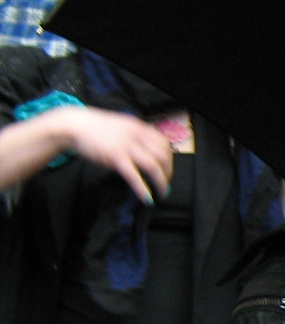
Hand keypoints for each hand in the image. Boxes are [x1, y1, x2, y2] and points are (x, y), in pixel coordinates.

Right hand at [35, 106, 174, 203]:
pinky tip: (147, 198)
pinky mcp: (115, 158)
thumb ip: (135, 137)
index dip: (169, 158)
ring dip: (161, 182)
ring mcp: (126, 147)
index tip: (167, 168)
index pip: (164, 143)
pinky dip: (143, 189)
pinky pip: (134, 176)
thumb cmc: (96, 128)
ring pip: (153, 166)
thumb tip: (147, 152)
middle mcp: (136, 136)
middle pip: (163, 156)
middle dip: (168, 172)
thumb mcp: (122, 127)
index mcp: (139, 127)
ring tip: (161, 192)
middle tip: (166, 182)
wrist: (74, 125)